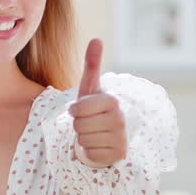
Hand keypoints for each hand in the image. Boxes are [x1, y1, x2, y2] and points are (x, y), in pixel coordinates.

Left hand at [70, 38, 126, 167]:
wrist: (103, 138)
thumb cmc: (92, 111)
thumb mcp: (89, 89)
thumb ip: (92, 65)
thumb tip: (97, 38)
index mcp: (112, 101)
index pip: (78, 108)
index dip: (75, 111)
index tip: (81, 110)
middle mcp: (120, 119)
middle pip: (79, 124)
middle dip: (78, 125)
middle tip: (87, 124)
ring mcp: (120, 138)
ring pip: (83, 139)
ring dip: (83, 139)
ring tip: (92, 134)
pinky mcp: (117, 155)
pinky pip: (90, 154)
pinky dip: (89, 152)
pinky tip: (97, 147)